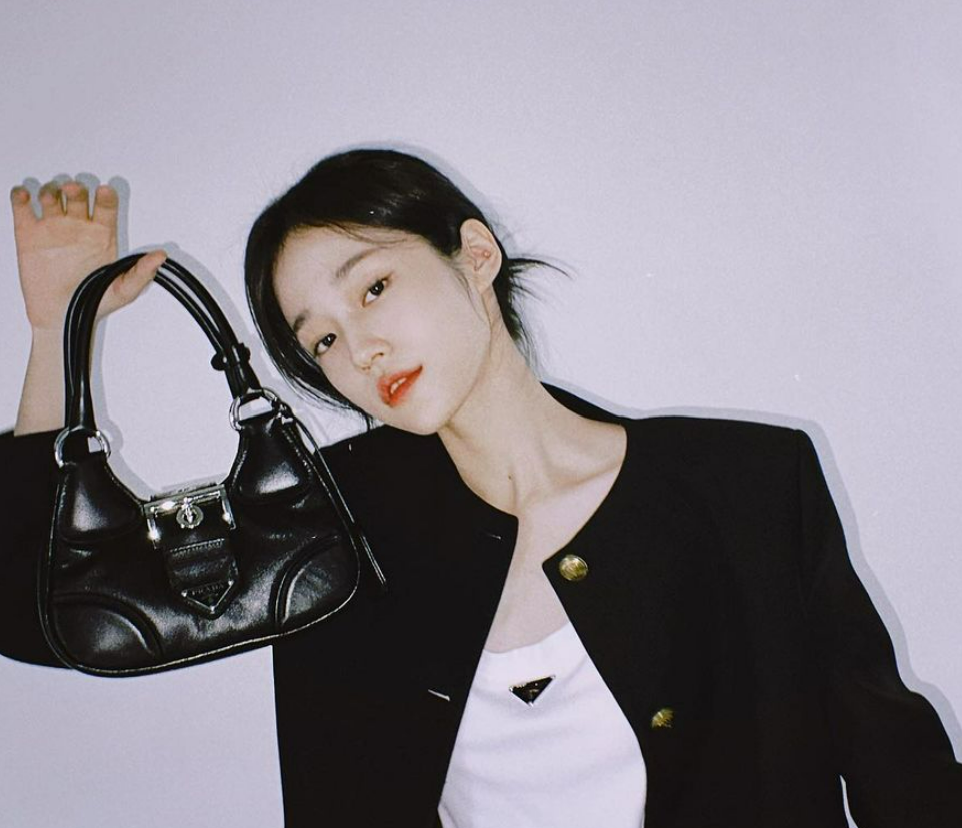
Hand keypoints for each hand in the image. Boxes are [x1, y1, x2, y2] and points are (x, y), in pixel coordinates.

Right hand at [10, 179, 165, 331]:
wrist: (61, 318)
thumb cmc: (94, 303)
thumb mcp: (123, 291)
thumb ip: (141, 273)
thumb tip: (160, 257)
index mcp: (102, 234)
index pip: (106, 206)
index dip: (106, 197)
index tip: (105, 192)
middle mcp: (78, 227)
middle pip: (76, 196)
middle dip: (75, 189)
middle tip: (73, 191)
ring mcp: (54, 229)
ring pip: (51, 197)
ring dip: (50, 191)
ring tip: (51, 198)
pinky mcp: (29, 235)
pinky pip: (23, 208)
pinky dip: (21, 197)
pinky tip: (25, 197)